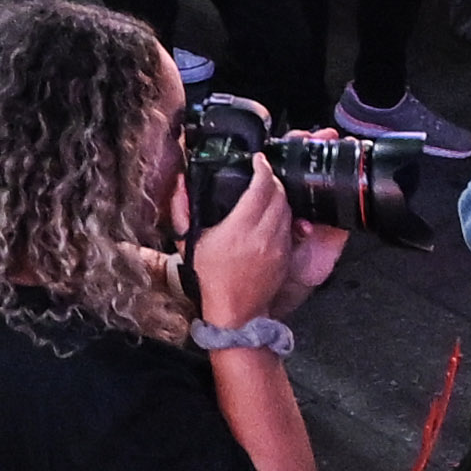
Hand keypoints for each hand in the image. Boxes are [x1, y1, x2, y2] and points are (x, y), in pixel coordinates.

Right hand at [191, 148, 329, 328]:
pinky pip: (290, 227)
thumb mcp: (189, 242)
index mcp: (240, 228)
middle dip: (272, 178)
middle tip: (261, 173)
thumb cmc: (210, 277)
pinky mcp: (287, 256)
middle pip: (279, 194)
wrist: (235, 311)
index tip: (258, 159)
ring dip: (279, 196)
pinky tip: (271, 216)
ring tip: (266, 192)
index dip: (263, 167)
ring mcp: (279, 246)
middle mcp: (264, 235)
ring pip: (287, 209)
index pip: (261, 187)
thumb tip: (181, 183)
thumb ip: (182, 209)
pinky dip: (282, 216)